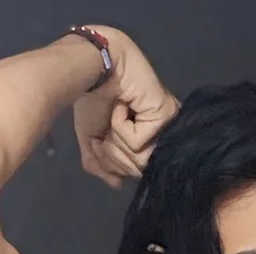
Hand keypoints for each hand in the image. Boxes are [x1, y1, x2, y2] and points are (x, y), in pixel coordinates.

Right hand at [71, 28, 179, 189]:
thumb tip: (117, 185)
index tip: (101, 143)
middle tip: (106, 129)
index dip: (113, 163)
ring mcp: (165, 125)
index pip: (135, 171)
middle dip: (112, 154)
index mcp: (145, 139)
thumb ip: (102, 164)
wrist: (90, 67)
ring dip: (115, 142)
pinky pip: (137, 142)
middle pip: (137, 170)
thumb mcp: (92, 139)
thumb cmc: (91, 99)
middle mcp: (159, 134)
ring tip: (113, 116)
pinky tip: (122, 105)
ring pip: (138, 160)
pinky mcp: (165, 116)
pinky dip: (120, 125)